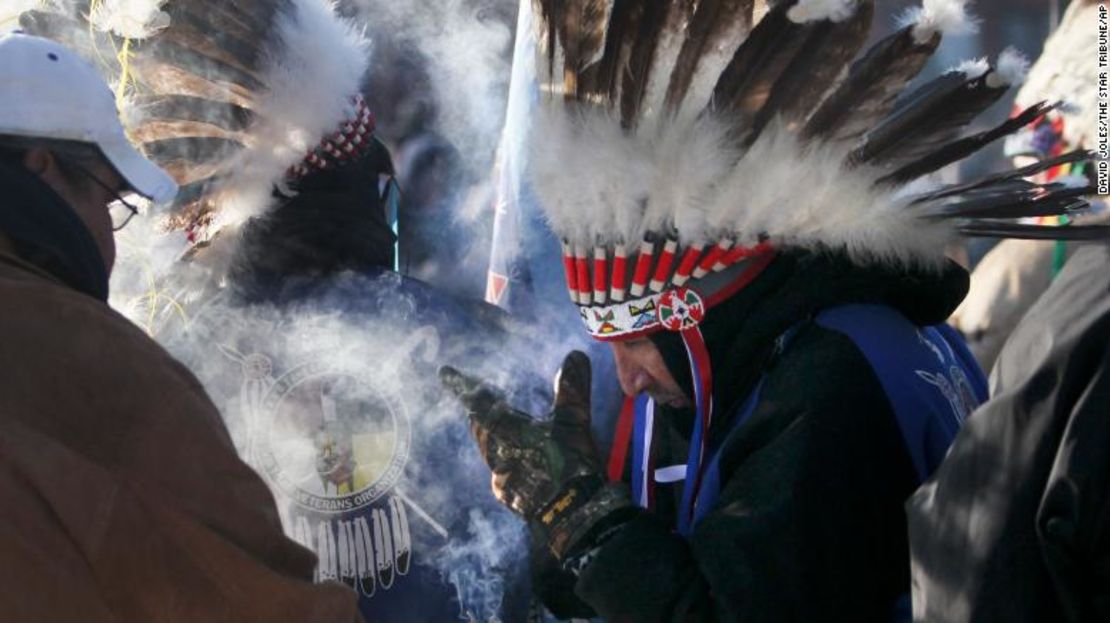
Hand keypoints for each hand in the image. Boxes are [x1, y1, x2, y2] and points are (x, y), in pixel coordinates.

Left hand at [439, 351, 600, 518]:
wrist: (570, 518)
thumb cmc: (567, 465)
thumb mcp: (574, 423)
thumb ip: (572, 389)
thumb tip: (575, 355)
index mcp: (505, 432)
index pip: (478, 402)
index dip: (462, 386)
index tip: (444, 373)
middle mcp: (495, 454)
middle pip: (479, 429)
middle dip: (478, 412)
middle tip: (479, 399)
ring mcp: (501, 479)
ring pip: (489, 451)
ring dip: (492, 436)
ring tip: (502, 427)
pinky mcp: (510, 496)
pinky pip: (501, 471)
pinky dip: (507, 459)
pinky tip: (521, 461)